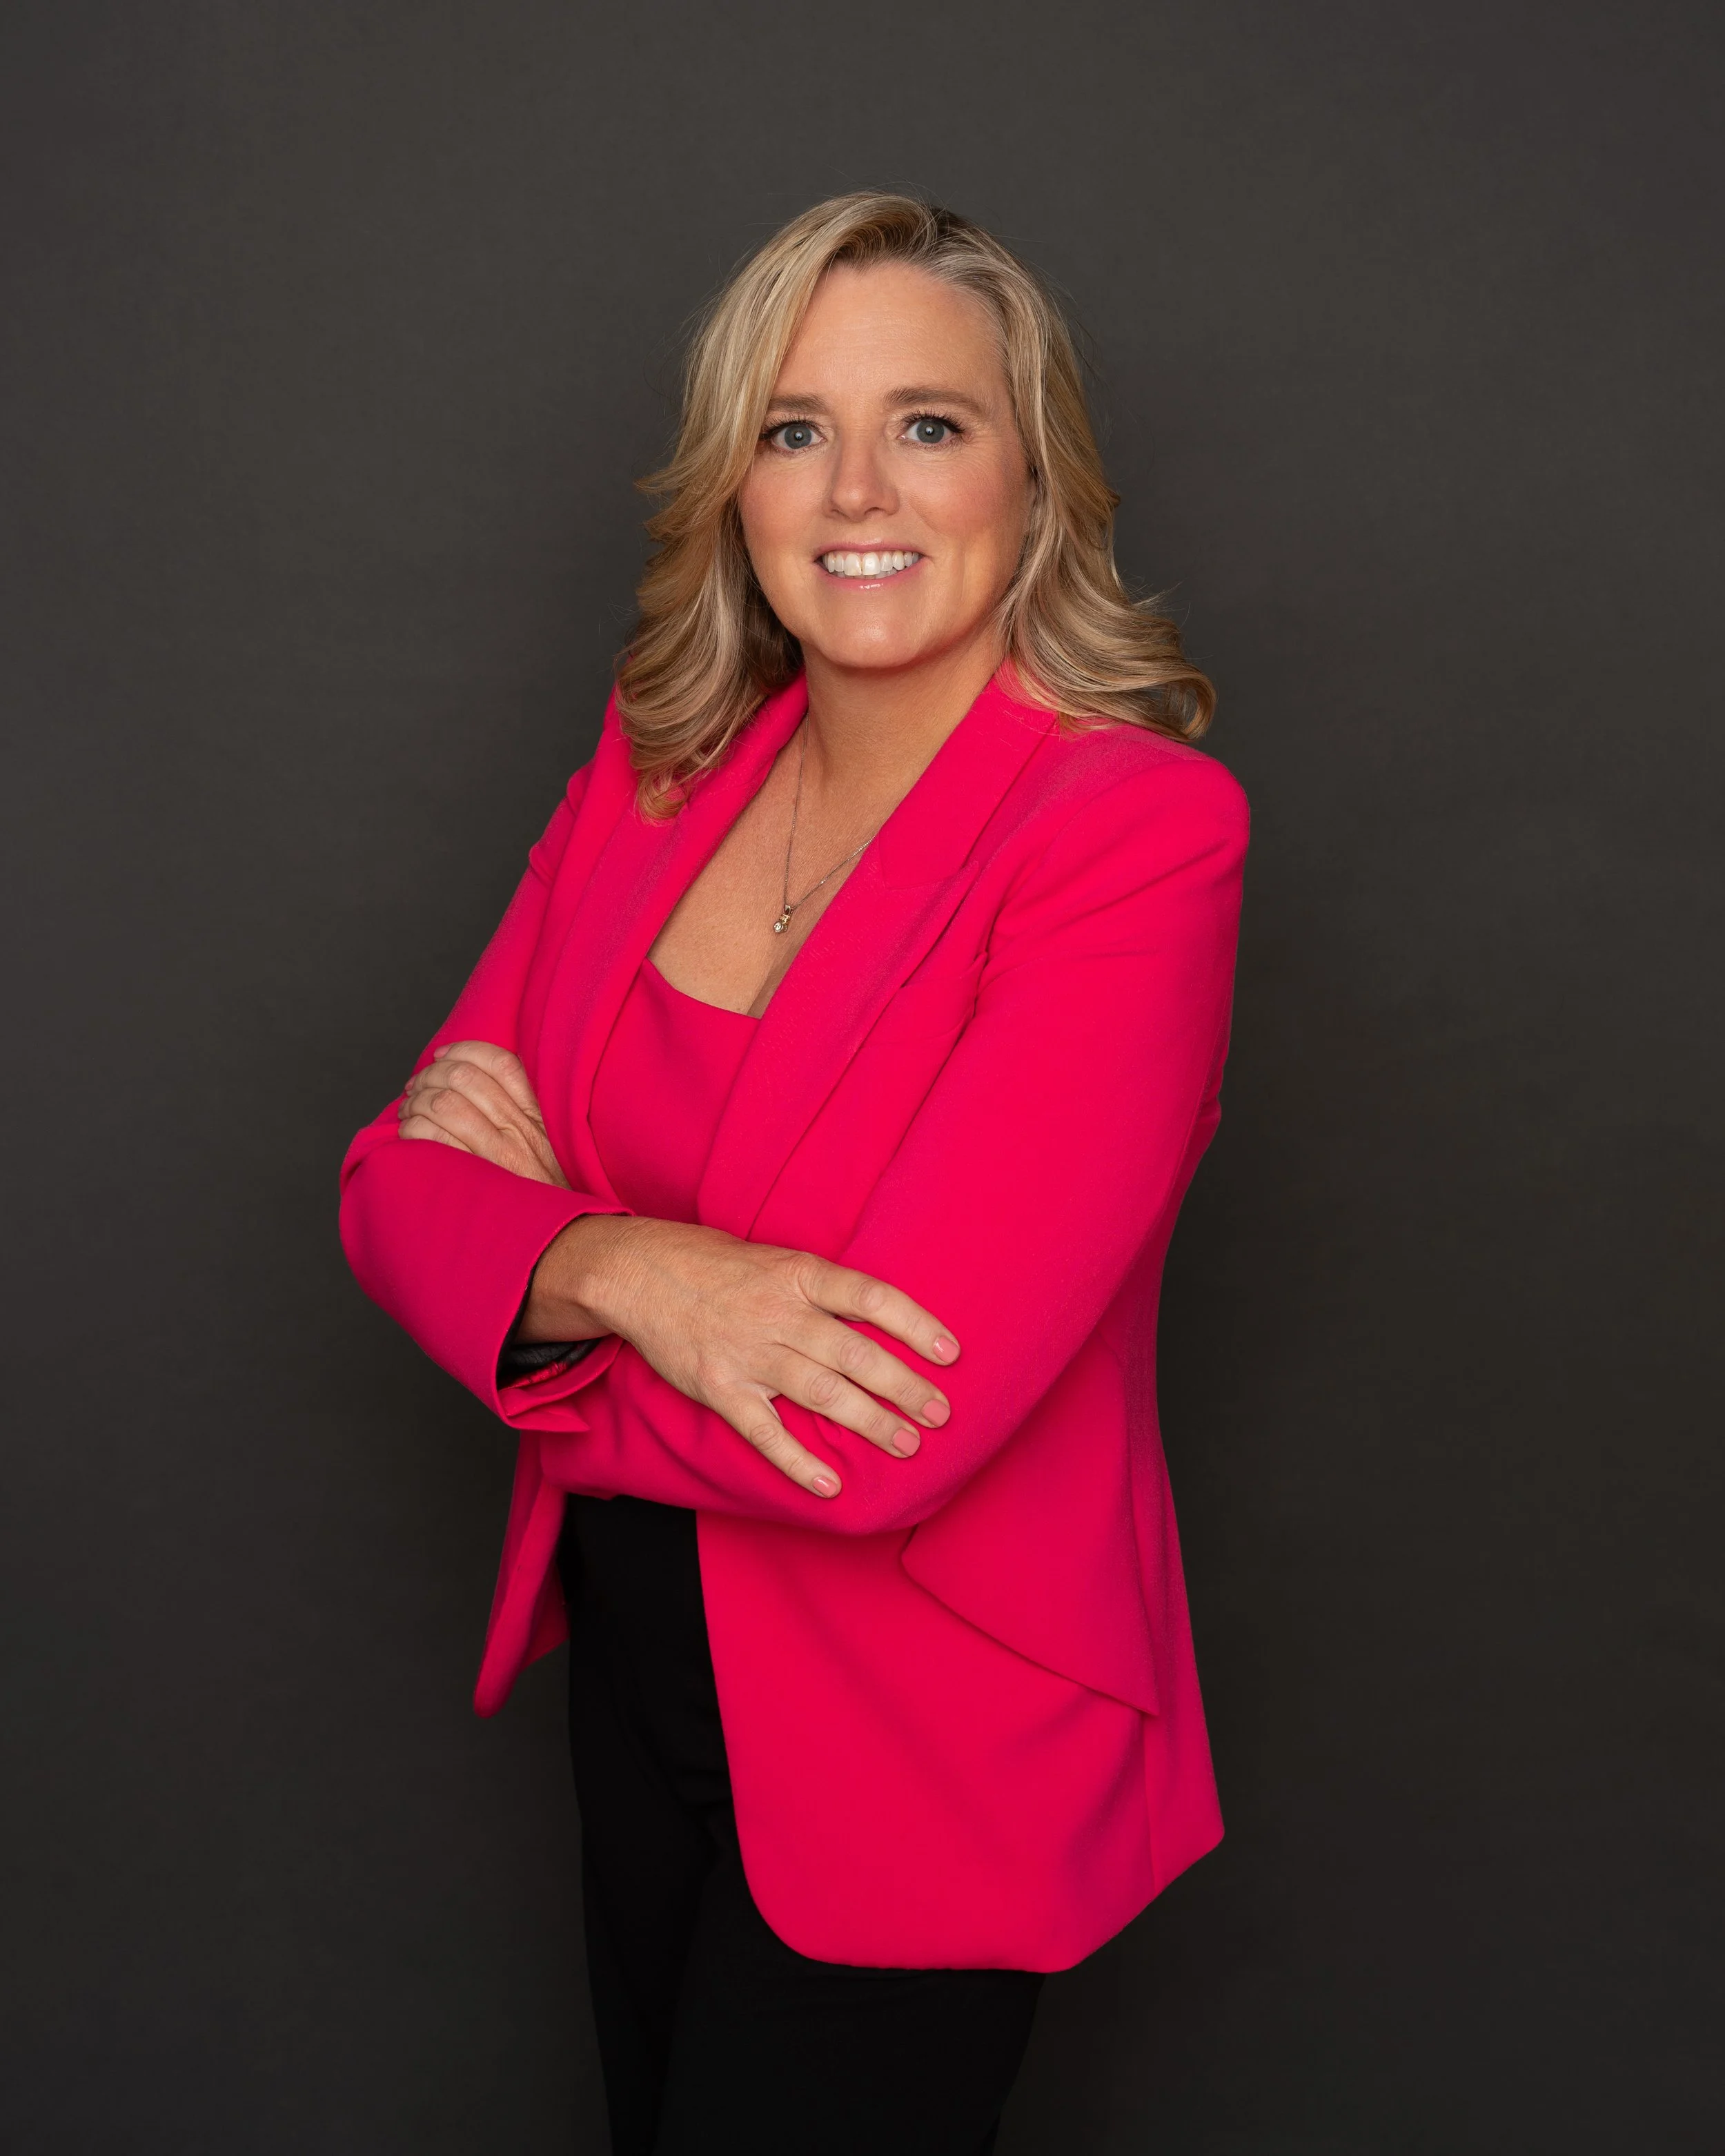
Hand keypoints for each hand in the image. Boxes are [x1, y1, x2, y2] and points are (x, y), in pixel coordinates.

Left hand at [398, 1040, 569, 1187]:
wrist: (565, 1243)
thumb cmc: (548, 1197)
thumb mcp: (552, 1149)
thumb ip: (527, 1118)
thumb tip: (479, 1089)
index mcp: (539, 1116)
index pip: (501, 1063)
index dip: (463, 1051)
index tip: (442, 1057)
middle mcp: (522, 1129)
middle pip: (465, 1078)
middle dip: (430, 1076)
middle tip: (416, 1087)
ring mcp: (501, 1154)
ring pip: (445, 1103)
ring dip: (416, 1102)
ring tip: (409, 1111)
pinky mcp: (481, 1178)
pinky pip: (436, 1138)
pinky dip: (414, 1129)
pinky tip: (410, 1135)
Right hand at [524, 1214, 959, 1500]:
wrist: (639, 1272)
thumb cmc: (718, 1264)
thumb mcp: (777, 1259)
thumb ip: (822, 1289)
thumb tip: (880, 1317)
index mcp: (800, 1275)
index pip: (871, 1298)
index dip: (914, 1325)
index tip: (950, 1352)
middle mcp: (780, 1313)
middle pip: (856, 1353)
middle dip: (904, 1387)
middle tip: (941, 1412)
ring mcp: (749, 1353)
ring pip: (821, 1393)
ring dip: (868, 1422)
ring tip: (906, 1443)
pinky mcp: (719, 1387)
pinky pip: (764, 1432)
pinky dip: (797, 1462)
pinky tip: (830, 1484)